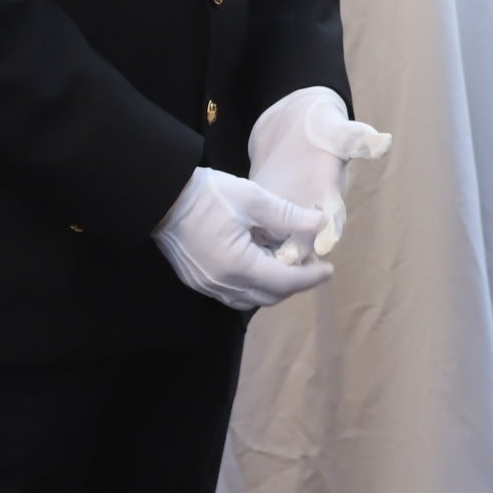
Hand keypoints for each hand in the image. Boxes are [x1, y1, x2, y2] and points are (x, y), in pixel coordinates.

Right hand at [150, 167, 335, 309]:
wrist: (162, 196)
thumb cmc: (209, 194)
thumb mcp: (253, 199)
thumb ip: (288, 215)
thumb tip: (320, 224)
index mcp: (238, 265)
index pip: (284, 282)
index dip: (310, 277)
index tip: (330, 269)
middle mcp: (222, 283)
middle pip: (269, 295)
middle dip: (295, 282)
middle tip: (312, 262)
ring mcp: (207, 285)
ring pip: (251, 298)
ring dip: (274, 285)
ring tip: (289, 260)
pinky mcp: (199, 280)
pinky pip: (234, 292)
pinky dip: (255, 283)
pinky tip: (262, 261)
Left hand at [248, 86, 391, 262]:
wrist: (299, 131)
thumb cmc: (323, 129)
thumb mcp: (337, 130)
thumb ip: (357, 139)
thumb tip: (383, 142)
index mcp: (330, 194)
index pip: (333, 217)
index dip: (330, 230)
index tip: (326, 245)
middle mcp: (313, 214)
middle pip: (308, 240)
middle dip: (298, 251)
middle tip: (286, 260)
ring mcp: (290, 218)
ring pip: (285, 245)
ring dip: (275, 256)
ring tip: (261, 263)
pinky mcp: (269, 217)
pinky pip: (263, 237)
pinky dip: (257, 246)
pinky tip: (240, 252)